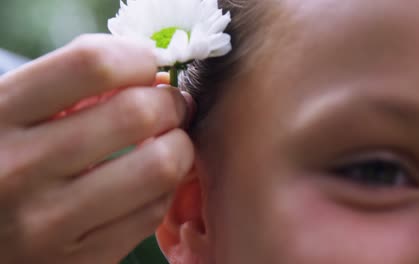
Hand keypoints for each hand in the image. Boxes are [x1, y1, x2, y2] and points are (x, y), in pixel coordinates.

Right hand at [0, 34, 194, 262]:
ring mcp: (49, 224)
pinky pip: (153, 212)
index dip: (138, 57)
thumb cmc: (4, 159)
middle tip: (171, 104)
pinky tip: (149, 180)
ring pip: (160, 166)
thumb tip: (149, 72)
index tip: (148, 64)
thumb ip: (69, 85)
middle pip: (137, 114)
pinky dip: (163, 188)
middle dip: (171, 102)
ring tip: (168, 141)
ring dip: (179, 146)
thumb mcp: (13, 112)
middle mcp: (18, 170)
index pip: (92, 64)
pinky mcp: (79, 261)